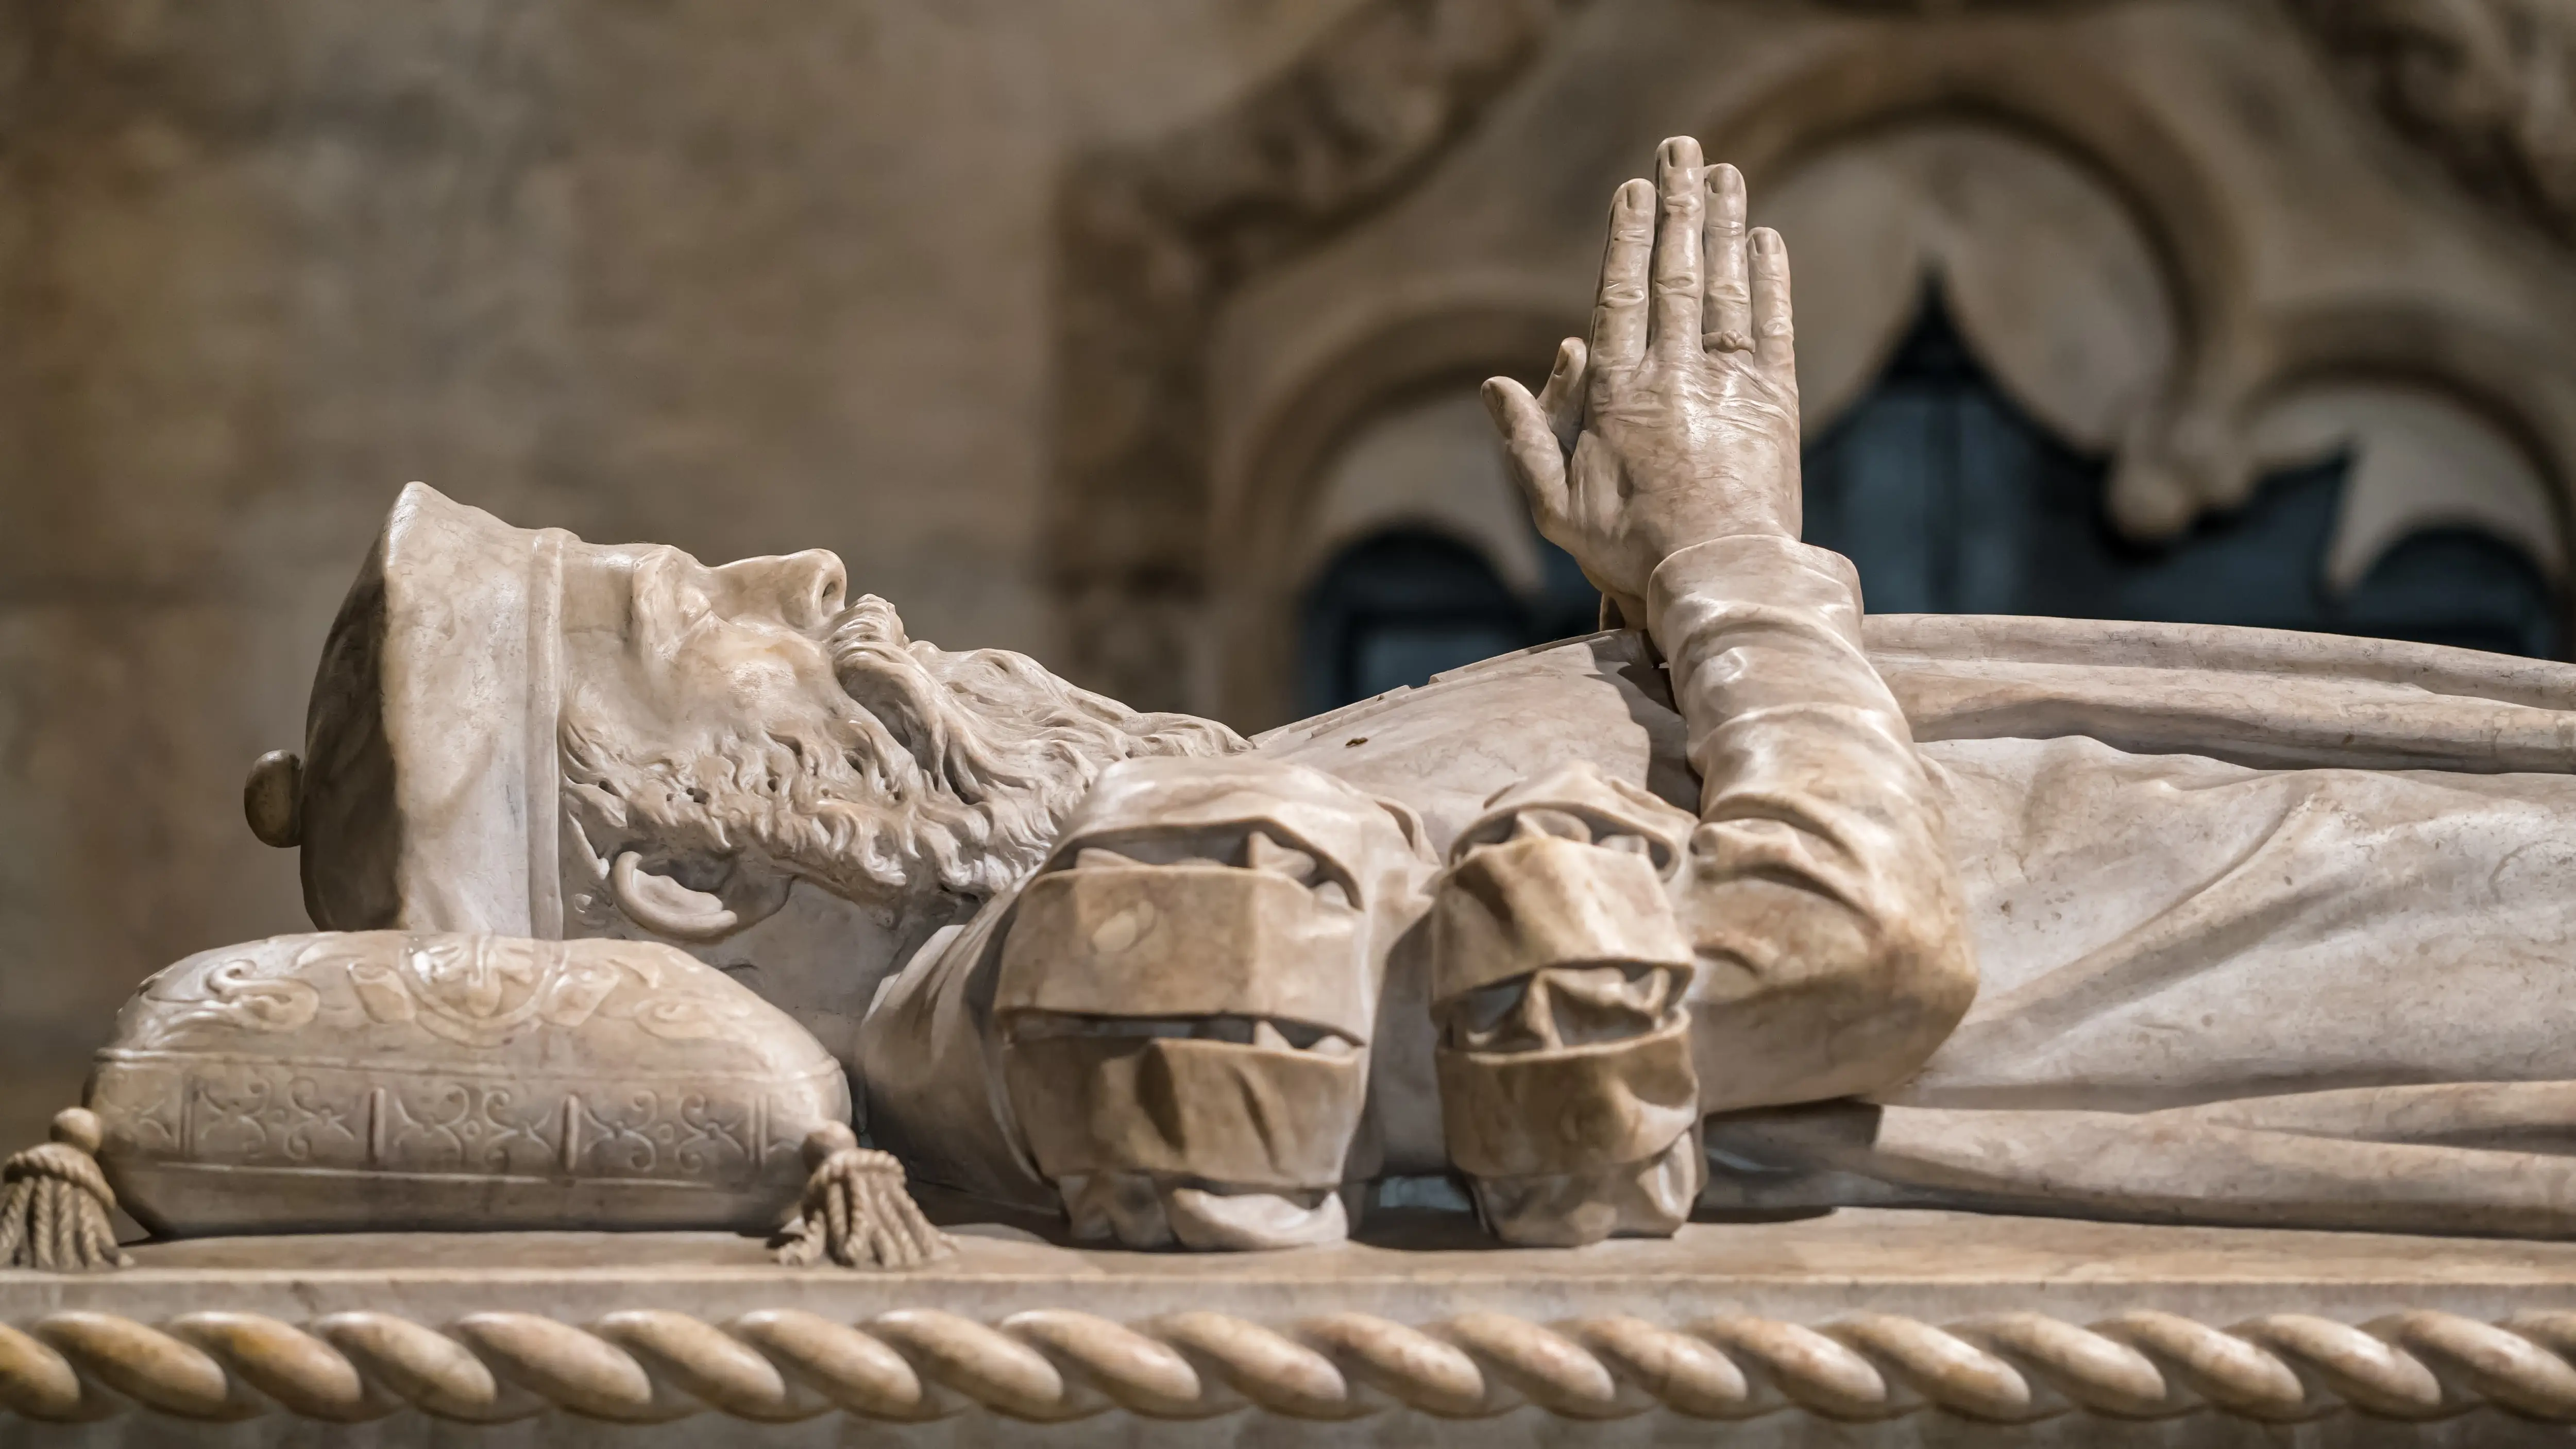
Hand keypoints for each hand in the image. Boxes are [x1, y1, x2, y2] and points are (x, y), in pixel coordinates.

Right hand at [1484, 137, 1800, 623]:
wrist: (1719, 586)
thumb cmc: (1630, 553)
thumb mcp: (1557, 507)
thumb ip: (1527, 441)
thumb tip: (1492, 383)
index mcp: (1619, 396)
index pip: (1619, 297)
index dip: (1627, 237)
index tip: (1634, 188)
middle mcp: (1675, 377)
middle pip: (1676, 274)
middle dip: (1679, 206)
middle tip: (1683, 149)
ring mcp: (1729, 387)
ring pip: (1726, 289)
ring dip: (1726, 226)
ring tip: (1726, 173)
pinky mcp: (1775, 406)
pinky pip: (1774, 330)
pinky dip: (1772, 282)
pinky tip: (1767, 240)